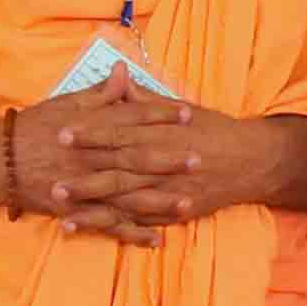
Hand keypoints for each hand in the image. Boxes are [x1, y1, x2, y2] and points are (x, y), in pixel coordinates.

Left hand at [20, 76, 279, 237]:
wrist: (255, 160)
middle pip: (120, 172)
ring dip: (96, 209)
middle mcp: (164, 165)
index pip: (120, 133)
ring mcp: (170, 192)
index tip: (61, 134)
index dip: (90, 134)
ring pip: (129, 202)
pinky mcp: (177, 211)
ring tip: (64, 214)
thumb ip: (144, 99)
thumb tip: (117, 74)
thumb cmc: (213, 130)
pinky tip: (95, 231)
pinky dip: (120, 228)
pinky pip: (144, 221)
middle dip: (85, 179)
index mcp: (161, 135)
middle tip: (51, 183)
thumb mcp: (180, 108)